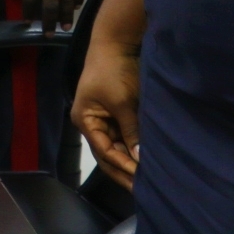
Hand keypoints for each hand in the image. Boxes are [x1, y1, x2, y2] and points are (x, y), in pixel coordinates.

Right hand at [72, 37, 140, 188]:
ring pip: (116, 148)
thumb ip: (132, 131)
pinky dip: (134, 148)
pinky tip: (146, 159)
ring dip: (130, 161)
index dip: (122, 165)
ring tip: (148, 179)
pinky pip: (123, 137)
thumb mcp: (123, 102)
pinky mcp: (115, 114)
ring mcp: (102, 119)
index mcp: (85, 120)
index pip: (103, 151)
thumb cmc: (114, 71)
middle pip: (106, 155)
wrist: (115, 43)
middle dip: (123, 171)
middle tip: (143, 190)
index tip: (142, 178)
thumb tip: (141, 159)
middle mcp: (91, 123)